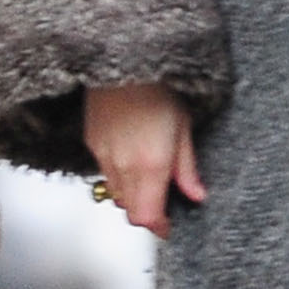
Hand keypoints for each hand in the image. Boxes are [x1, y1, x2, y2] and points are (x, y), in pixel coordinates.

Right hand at [84, 80, 206, 238]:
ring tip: (150, 179)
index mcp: (151, 165)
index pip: (147, 216)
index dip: (159, 227)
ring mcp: (104, 155)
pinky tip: (132, 158)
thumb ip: (187, 168)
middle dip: (147, 212)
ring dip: (132, 195)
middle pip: (130, 209)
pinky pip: (105, 172)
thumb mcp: (184, 128)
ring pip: (116, 193)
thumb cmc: (157, 88)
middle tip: (164, 205)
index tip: (169, 226)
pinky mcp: (93, 143)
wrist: (125, 61)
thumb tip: (196, 194)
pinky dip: (119, 176)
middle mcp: (123, 166)